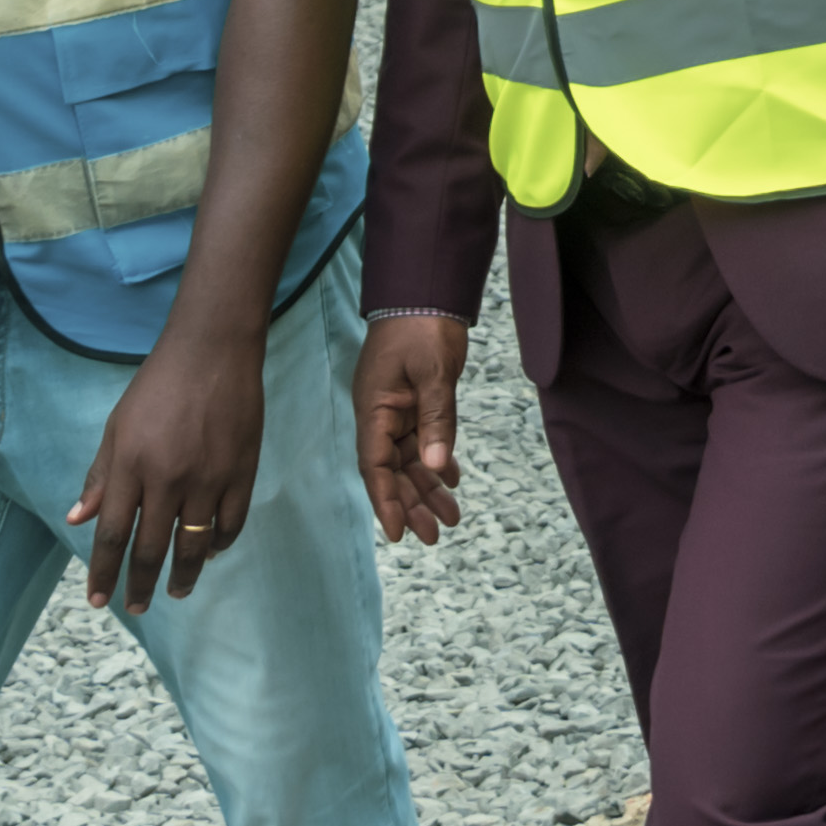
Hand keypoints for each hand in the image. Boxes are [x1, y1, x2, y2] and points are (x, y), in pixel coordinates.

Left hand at [69, 317, 265, 614]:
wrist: (213, 351)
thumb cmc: (157, 386)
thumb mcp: (117, 426)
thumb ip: (100, 475)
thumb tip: (78, 519)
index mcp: (131, 465)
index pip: (113, 534)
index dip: (104, 572)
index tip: (100, 600)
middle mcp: (168, 478)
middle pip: (150, 549)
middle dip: (140, 585)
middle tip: (136, 607)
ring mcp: (208, 478)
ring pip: (193, 546)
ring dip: (183, 576)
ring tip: (176, 591)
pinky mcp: (241, 472)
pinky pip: (230, 524)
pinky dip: (219, 545)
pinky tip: (210, 552)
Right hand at [355, 312, 471, 545]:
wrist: (425, 290)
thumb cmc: (422, 326)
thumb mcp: (433, 372)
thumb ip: (436, 419)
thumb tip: (436, 465)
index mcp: (375, 410)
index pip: (375, 467)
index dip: (386, 502)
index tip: (399, 534)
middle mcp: (381, 415)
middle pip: (393, 471)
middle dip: (412, 503)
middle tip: (435, 536)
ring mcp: (396, 408)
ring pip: (409, 459)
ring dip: (427, 487)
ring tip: (450, 517)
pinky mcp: (413, 401)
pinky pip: (422, 439)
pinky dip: (436, 459)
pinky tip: (450, 479)